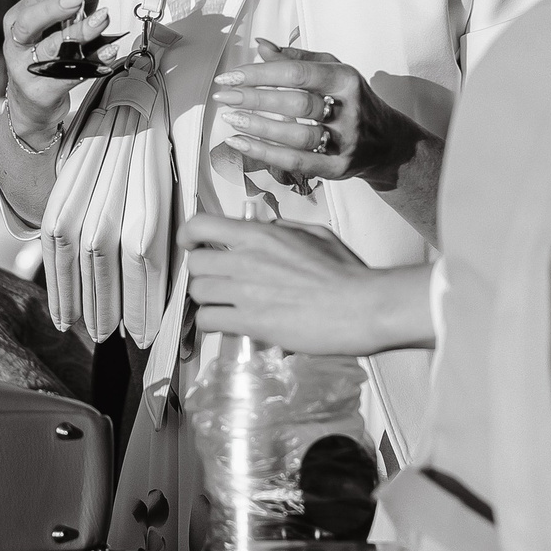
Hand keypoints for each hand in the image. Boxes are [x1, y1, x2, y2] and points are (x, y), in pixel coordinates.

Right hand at [0, 0, 109, 136]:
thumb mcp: (51, 30)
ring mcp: (26, 69)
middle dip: (59, 6)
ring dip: (80, 31)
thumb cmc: (42, 60)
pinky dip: (92, 60)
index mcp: (16, 21)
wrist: (31, 105)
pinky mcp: (42, 91)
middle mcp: (16, 44)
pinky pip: (69, 73)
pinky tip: (108, 50)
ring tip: (102, 20)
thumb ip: (72, 6)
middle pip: (31, 20)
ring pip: (52, 47)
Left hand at [183, 213, 434, 354]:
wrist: (361, 306)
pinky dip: (213, 324)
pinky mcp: (250, 322)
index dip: (189, 235)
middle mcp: (246, 260)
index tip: (192, 244)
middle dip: (204, 273)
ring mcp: (246, 292)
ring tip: (225, 305)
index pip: (202, 225)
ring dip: (209, 299)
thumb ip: (283, 228)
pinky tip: (228, 324)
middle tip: (218, 282)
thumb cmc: (346, 272)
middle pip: (196, 264)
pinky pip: (209, 320)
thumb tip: (264, 228)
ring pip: (199, 292)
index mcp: (260, 235)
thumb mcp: (315, 234)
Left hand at [211, 40, 425, 187]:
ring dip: (258, 128)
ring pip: (296, 136)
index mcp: (346, 79)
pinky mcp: (337, 168)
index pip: (298, 73)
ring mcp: (344, 142)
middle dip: (255, 99)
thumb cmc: (353, 101)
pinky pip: (296, 162)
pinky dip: (264, 153)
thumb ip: (298, 58)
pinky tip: (240, 144)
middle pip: (296, 104)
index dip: (261, 73)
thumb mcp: (334, 71)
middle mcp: (349, 110)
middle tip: (224, 96)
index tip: (232, 76)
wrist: (388, 143)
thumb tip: (261, 45)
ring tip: (230, 119)